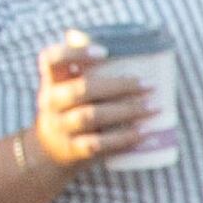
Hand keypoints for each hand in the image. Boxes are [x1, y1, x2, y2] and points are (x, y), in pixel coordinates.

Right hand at [29, 36, 152, 170]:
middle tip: (149, 85)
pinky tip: (144, 132)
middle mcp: (52, 101)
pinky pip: (97, 144)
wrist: (50, 151)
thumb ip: (89, 71)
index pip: (52, 59)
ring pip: (90, 116)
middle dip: (118, 86)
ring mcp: (61, 126)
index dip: (74, 53)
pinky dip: (123, 138)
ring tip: (153, 107)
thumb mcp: (70, 88)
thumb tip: (133, 51)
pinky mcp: (73, 149)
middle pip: (81, 90)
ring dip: (126, 111)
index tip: (104, 52)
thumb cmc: (73, 109)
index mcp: (53, 80)